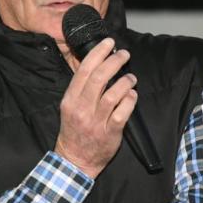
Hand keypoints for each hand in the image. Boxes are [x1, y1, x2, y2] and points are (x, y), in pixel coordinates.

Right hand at [54, 38, 137, 178]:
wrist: (75, 159)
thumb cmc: (75, 130)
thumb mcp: (70, 106)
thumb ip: (81, 87)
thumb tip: (96, 63)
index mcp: (70, 99)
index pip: (84, 70)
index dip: (98, 53)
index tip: (109, 43)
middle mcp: (82, 109)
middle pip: (99, 78)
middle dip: (114, 61)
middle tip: (124, 54)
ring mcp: (96, 121)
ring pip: (112, 94)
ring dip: (125, 81)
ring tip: (131, 77)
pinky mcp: (110, 132)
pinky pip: (122, 112)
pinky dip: (130, 100)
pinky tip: (132, 95)